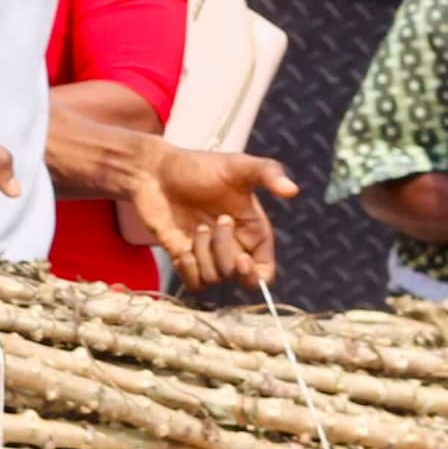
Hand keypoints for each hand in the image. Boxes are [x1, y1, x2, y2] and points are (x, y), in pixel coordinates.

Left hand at [120, 142, 299, 288]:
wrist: (155, 171)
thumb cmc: (198, 166)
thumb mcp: (236, 165)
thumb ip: (266, 173)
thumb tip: (293, 190)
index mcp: (252, 229)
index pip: (263, 270)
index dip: (255, 274)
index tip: (242, 259)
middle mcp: (233, 246)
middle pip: (238, 276)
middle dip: (224, 253)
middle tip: (214, 222)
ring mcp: (208, 255)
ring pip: (214, 279)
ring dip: (203, 255)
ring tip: (196, 228)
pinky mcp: (185, 260)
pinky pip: (194, 283)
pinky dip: (188, 268)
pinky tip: (182, 246)